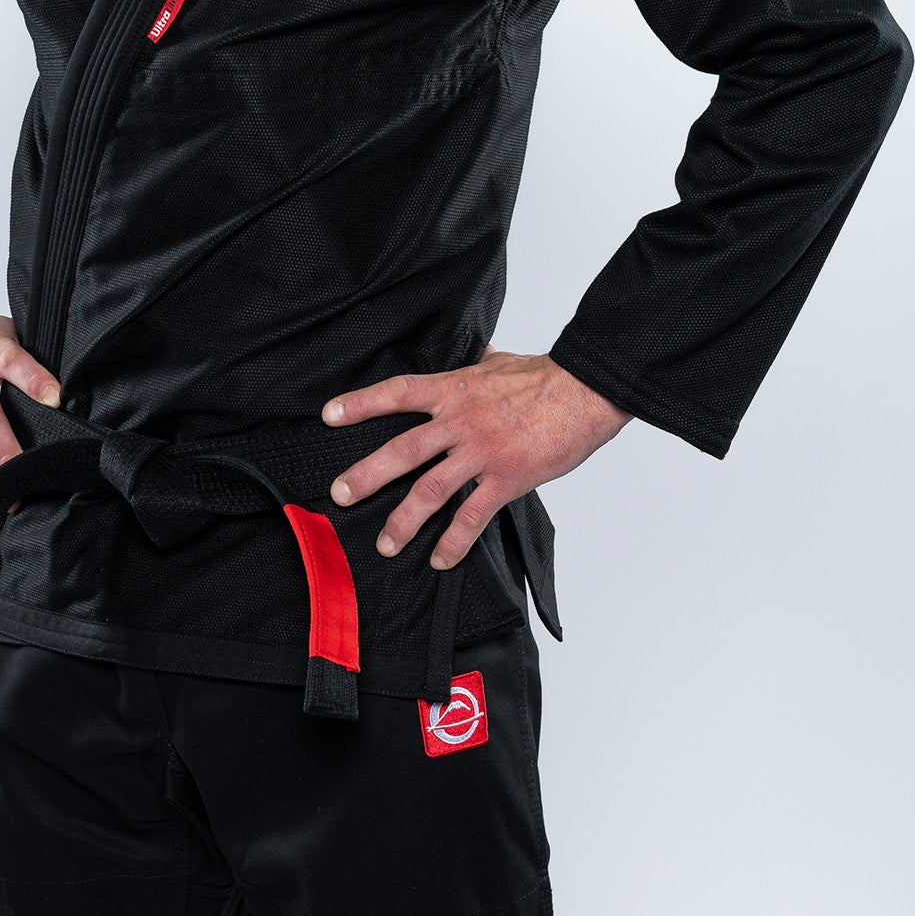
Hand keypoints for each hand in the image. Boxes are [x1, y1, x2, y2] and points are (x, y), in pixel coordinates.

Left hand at [323, 348, 631, 569]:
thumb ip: (478, 365)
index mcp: (455, 390)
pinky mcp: (506, 479)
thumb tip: (475, 355)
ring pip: (431, 490)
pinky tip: (440, 559)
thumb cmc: (545, 376)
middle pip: (403, 450)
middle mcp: (460, 421)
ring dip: (404, 520)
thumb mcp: (500, 362)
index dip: (361, 404)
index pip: (398, 394)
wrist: (585, 392)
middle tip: (339, 495)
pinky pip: (473, 516)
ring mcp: (482, 452)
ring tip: (385, 543)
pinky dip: (454, 541)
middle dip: (367, 474)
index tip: (329, 415)